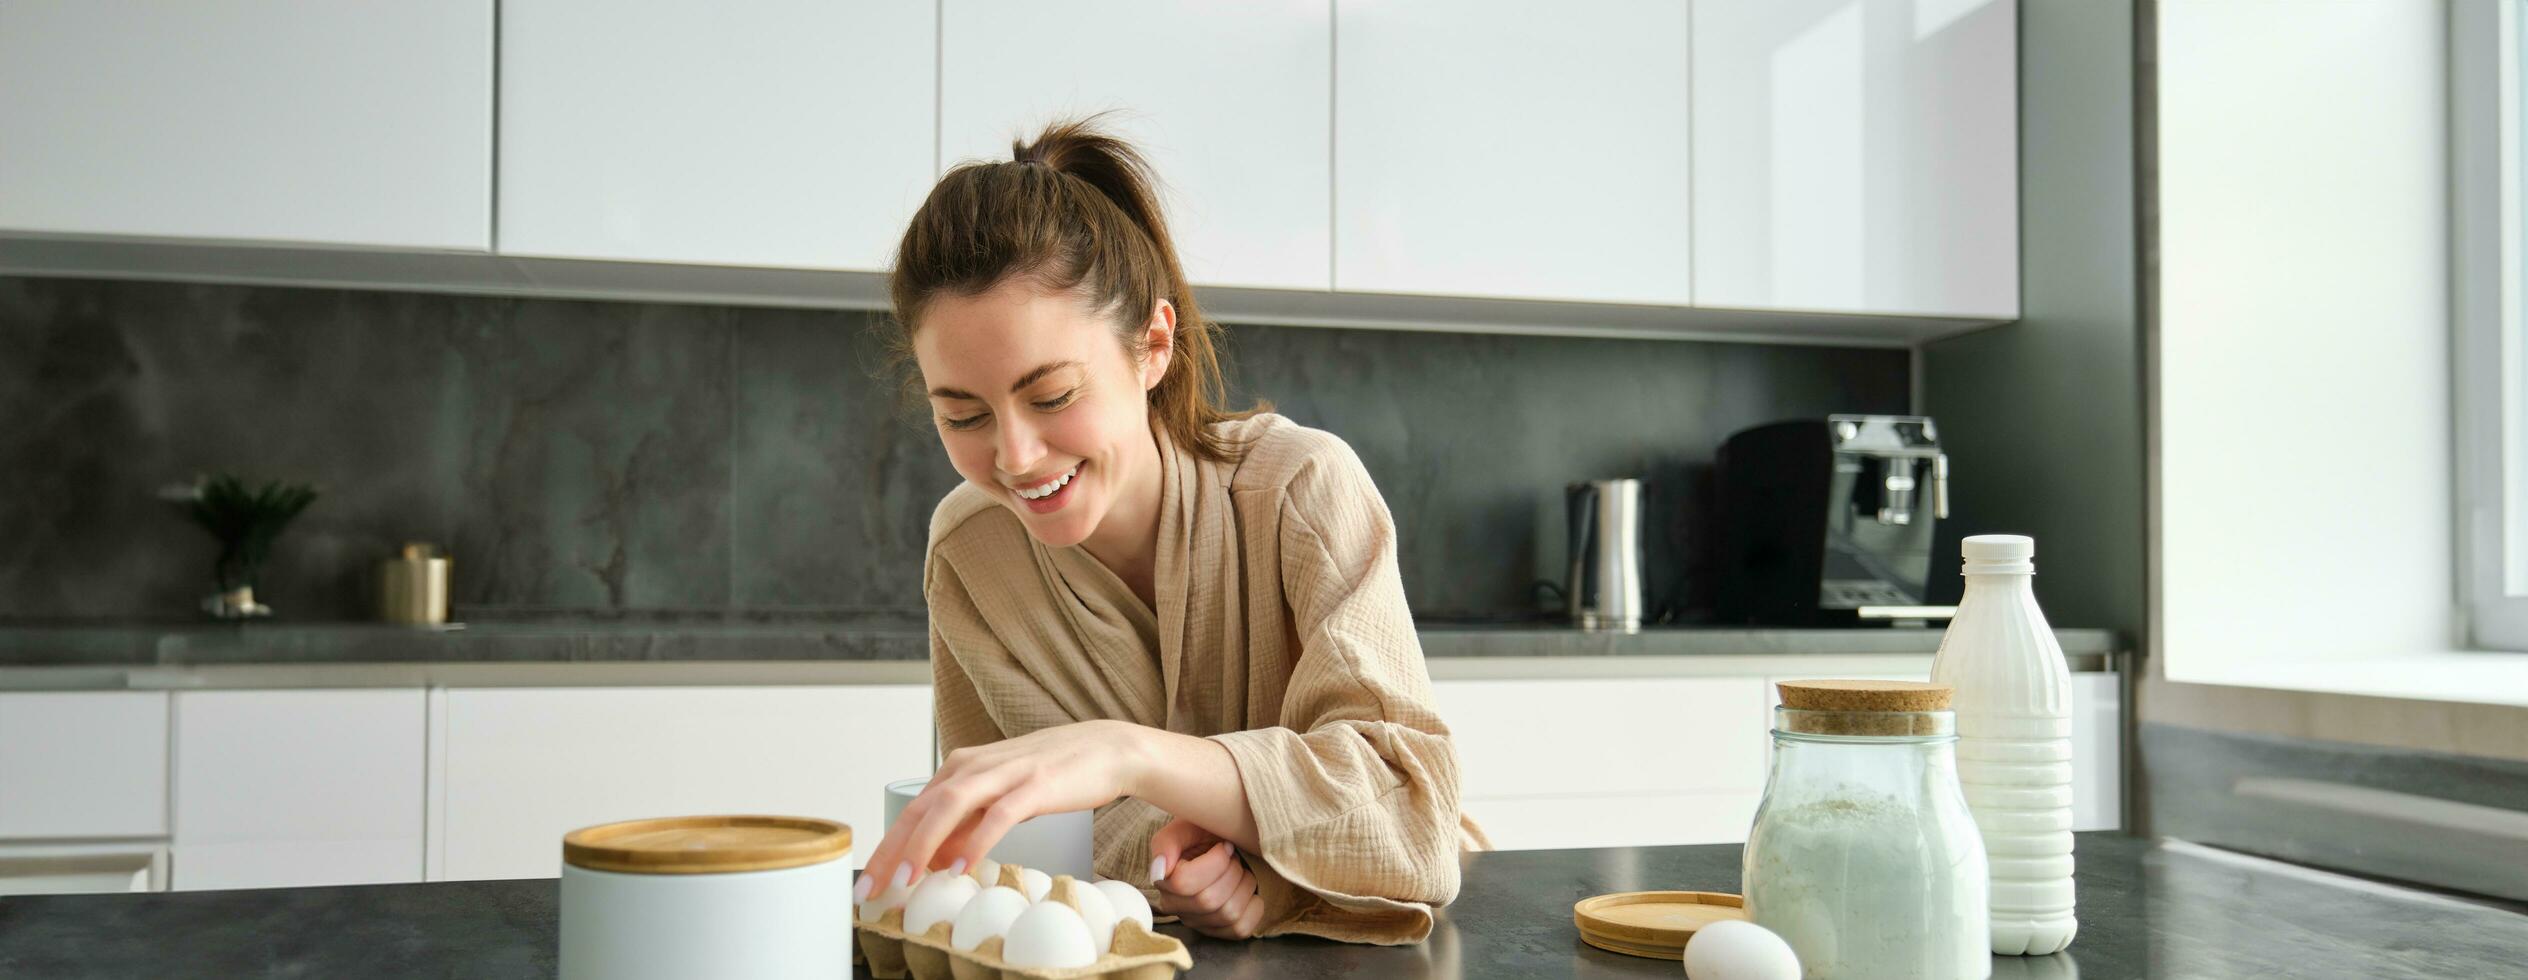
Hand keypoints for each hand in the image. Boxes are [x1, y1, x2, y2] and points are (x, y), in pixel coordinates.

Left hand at [855, 719, 1147, 900]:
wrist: (1109, 749)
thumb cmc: (1054, 774)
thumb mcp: (1000, 796)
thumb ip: (968, 823)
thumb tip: (935, 858)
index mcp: (962, 768)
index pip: (912, 811)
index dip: (886, 847)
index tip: (868, 882)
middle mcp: (975, 765)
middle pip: (919, 810)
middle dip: (890, 851)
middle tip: (870, 889)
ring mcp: (1004, 773)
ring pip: (949, 807)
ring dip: (922, 846)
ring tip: (905, 881)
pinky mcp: (1034, 785)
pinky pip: (997, 816)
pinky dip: (975, 843)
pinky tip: (960, 868)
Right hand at [1148, 818, 1265, 938]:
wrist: (1224, 842)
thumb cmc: (1204, 832)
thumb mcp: (1185, 826)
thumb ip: (1167, 843)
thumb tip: (1161, 871)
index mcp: (1164, 880)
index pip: (1184, 883)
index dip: (1214, 862)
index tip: (1225, 846)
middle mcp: (1176, 906)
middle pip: (1209, 900)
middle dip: (1232, 872)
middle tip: (1234, 858)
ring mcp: (1198, 922)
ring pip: (1228, 914)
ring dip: (1245, 885)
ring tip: (1241, 871)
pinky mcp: (1220, 931)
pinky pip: (1241, 929)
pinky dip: (1253, 906)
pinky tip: (1248, 891)